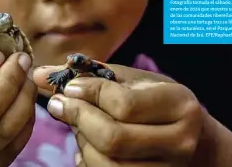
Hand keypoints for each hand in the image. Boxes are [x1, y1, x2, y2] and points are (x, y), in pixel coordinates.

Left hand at [33, 64, 203, 166]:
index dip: (89, 94)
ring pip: (107, 163)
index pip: (124, 104)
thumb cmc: (157, 100)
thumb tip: (39, 74)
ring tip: (78, 123)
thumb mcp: (132, 79)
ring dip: (82, 141)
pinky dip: (88, 160)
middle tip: (58, 104)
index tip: (68, 87)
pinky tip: (88, 144)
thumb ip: (89, 75)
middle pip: (113, 138)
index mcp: (179, 105)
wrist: (192, 138)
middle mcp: (180, 141)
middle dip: (77, 118)